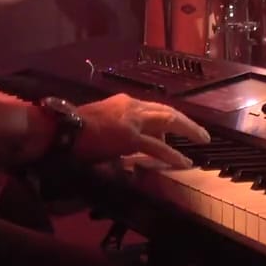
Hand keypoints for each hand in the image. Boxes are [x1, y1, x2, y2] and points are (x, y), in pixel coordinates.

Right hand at [72, 94, 211, 168]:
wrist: (62, 127)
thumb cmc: (76, 127)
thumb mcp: (103, 121)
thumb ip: (121, 130)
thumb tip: (132, 146)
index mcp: (125, 103)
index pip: (155, 109)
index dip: (171, 119)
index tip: (181, 128)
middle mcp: (132, 106)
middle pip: (167, 112)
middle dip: (187, 122)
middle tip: (202, 134)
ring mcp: (132, 120)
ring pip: (168, 122)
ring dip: (188, 130)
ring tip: (201, 140)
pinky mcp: (129, 136)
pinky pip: (156, 147)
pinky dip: (172, 155)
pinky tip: (184, 162)